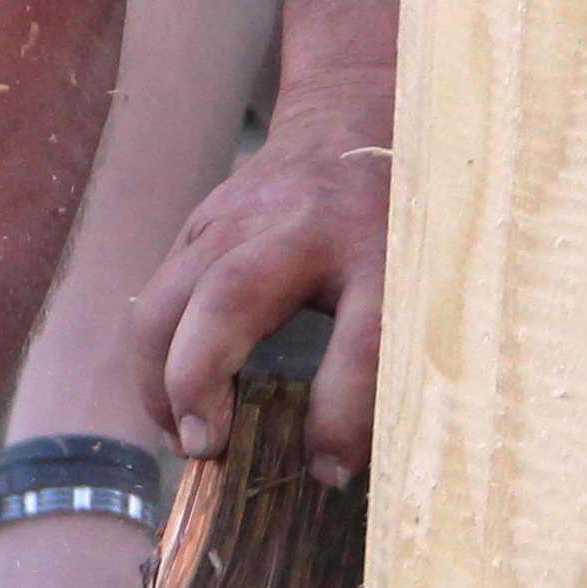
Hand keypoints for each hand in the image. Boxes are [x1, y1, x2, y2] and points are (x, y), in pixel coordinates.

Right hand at [131, 74, 393, 483]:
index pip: (363, 344)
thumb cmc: (406, 217)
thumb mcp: (430, 271)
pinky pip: (159, 292)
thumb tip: (374, 457)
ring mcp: (238, 218)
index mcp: (381, 247)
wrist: (357, 114)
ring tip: (180, 435)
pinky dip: (156, 356)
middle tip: (205, 447)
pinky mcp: (200, 223)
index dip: (342, 420)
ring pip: (170, 297)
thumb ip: (406, 346)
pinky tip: (174, 401)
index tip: (329, 473)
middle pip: (229, 299)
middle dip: (202, 381)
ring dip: (158, 377)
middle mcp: (302, 227)